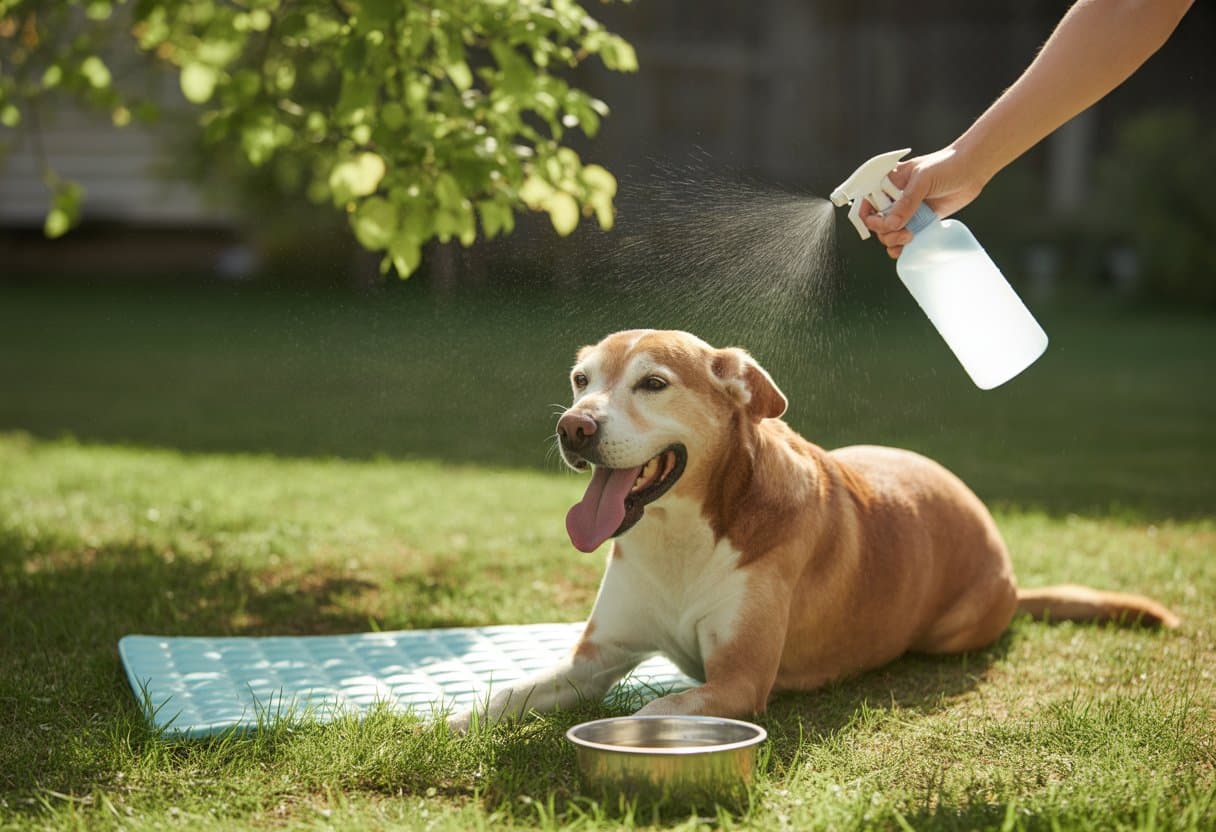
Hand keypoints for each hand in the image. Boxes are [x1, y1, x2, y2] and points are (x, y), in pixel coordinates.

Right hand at [858, 147, 986, 258]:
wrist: (972, 169)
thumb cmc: (946, 165)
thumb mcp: (923, 179)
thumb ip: (906, 202)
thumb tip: (891, 224)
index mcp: (887, 183)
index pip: (866, 204)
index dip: (869, 217)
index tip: (883, 224)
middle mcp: (893, 198)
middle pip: (876, 223)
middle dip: (885, 231)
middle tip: (903, 230)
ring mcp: (906, 211)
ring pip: (887, 234)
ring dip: (893, 240)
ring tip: (909, 236)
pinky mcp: (919, 221)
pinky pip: (903, 239)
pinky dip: (902, 247)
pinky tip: (908, 246)